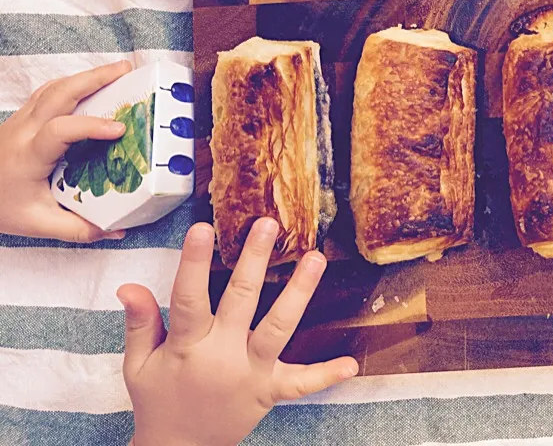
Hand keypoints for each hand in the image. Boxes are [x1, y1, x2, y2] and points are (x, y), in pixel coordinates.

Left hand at [0, 60, 132, 241]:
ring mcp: (19, 120)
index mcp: (28, 156)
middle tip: (127, 69)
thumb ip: (80, 229)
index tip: (120, 129)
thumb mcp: (40, 224)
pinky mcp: (21, 118)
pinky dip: (73, 83)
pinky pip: (48, 92)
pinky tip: (91, 83)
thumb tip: (119, 229)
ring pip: (53, 87)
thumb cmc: (1, 207)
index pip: (60, 131)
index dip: (91, 126)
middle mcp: (23, 131)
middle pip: (58, 93)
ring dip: (86, 76)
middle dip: (95, 78)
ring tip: (117, 70)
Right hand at [120, 218, 358, 445]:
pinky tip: (352, 364)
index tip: (202, 228)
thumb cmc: (158, 400)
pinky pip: (301, 384)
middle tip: (268, 225)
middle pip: (241, 301)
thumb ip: (140, 323)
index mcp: (188, 346)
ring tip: (315, 259)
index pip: (188, 297)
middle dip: (254, 261)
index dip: (193, 263)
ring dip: (299, 292)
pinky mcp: (270, 392)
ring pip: (278, 328)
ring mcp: (251, 374)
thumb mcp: (138, 364)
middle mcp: (223, 356)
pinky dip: (326, 375)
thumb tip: (128, 285)